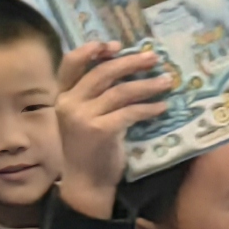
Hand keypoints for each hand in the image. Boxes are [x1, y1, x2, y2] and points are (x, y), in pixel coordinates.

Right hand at [53, 37, 173, 211]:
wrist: (86, 183)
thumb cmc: (89, 148)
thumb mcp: (84, 116)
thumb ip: (94, 95)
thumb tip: (125, 68)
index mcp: (62, 96)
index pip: (70, 63)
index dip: (91, 50)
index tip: (116, 45)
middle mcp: (68, 103)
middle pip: (102, 72)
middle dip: (131, 62)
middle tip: (154, 58)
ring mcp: (82, 117)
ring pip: (120, 91)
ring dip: (147, 85)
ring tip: (166, 82)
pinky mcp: (100, 130)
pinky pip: (130, 112)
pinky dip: (149, 108)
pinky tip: (162, 108)